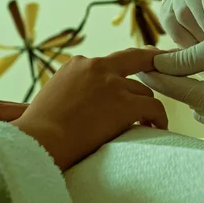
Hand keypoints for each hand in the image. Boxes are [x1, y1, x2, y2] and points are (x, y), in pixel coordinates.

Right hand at [12, 48, 167, 170]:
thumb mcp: (53, 97)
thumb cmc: (38, 131)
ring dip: (145, 108)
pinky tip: (157, 128)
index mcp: (78, 65)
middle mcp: (96, 67)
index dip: (127, 65)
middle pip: (135, 59)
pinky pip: (154, 108)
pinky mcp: (124, 104)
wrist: (37, 143)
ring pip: (143, 92)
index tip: (141, 60)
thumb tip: (85, 101)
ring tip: (146, 124)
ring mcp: (112, 84)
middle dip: (152, 60)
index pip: (110, 62)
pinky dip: (159, 118)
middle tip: (166, 63)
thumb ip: (73, 89)